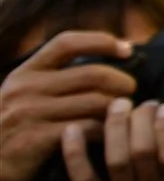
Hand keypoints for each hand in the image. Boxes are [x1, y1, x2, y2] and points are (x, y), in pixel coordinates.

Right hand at [0, 31, 137, 180]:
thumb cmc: (13, 130)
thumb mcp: (24, 96)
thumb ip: (55, 79)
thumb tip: (105, 62)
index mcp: (25, 72)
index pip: (67, 42)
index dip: (101, 41)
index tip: (127, 49)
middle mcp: (26, 88)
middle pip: (92, 74)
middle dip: (122, 82)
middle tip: (132, 92)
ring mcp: (31, 113)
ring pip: (96, 102)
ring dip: (119, 109)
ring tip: (126, 116)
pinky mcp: (38, 139)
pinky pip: (89, 129)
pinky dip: (107, 131)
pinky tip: (112, 136)